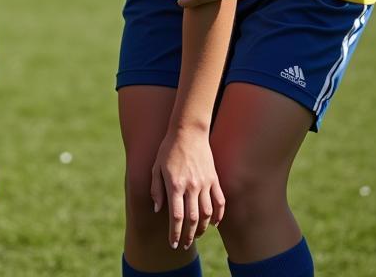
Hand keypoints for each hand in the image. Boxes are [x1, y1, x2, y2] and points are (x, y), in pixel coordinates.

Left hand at [150, 127, 223, 249]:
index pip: (177, 216)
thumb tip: (157, 209)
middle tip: (184, 245)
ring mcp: (204, 183)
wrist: (188, 131)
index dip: (175, 233)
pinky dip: (218, 215)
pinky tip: (214, 223)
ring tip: (196, 235)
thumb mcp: (156, 167)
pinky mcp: (214, 179)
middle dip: (189, 236)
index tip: (173, 243)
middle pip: (193, 219)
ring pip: (207, 214)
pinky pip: (219, 201)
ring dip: (202, 228)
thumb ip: (156, 189)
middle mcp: (191, 186)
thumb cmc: (168, 148)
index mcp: (175, 184)